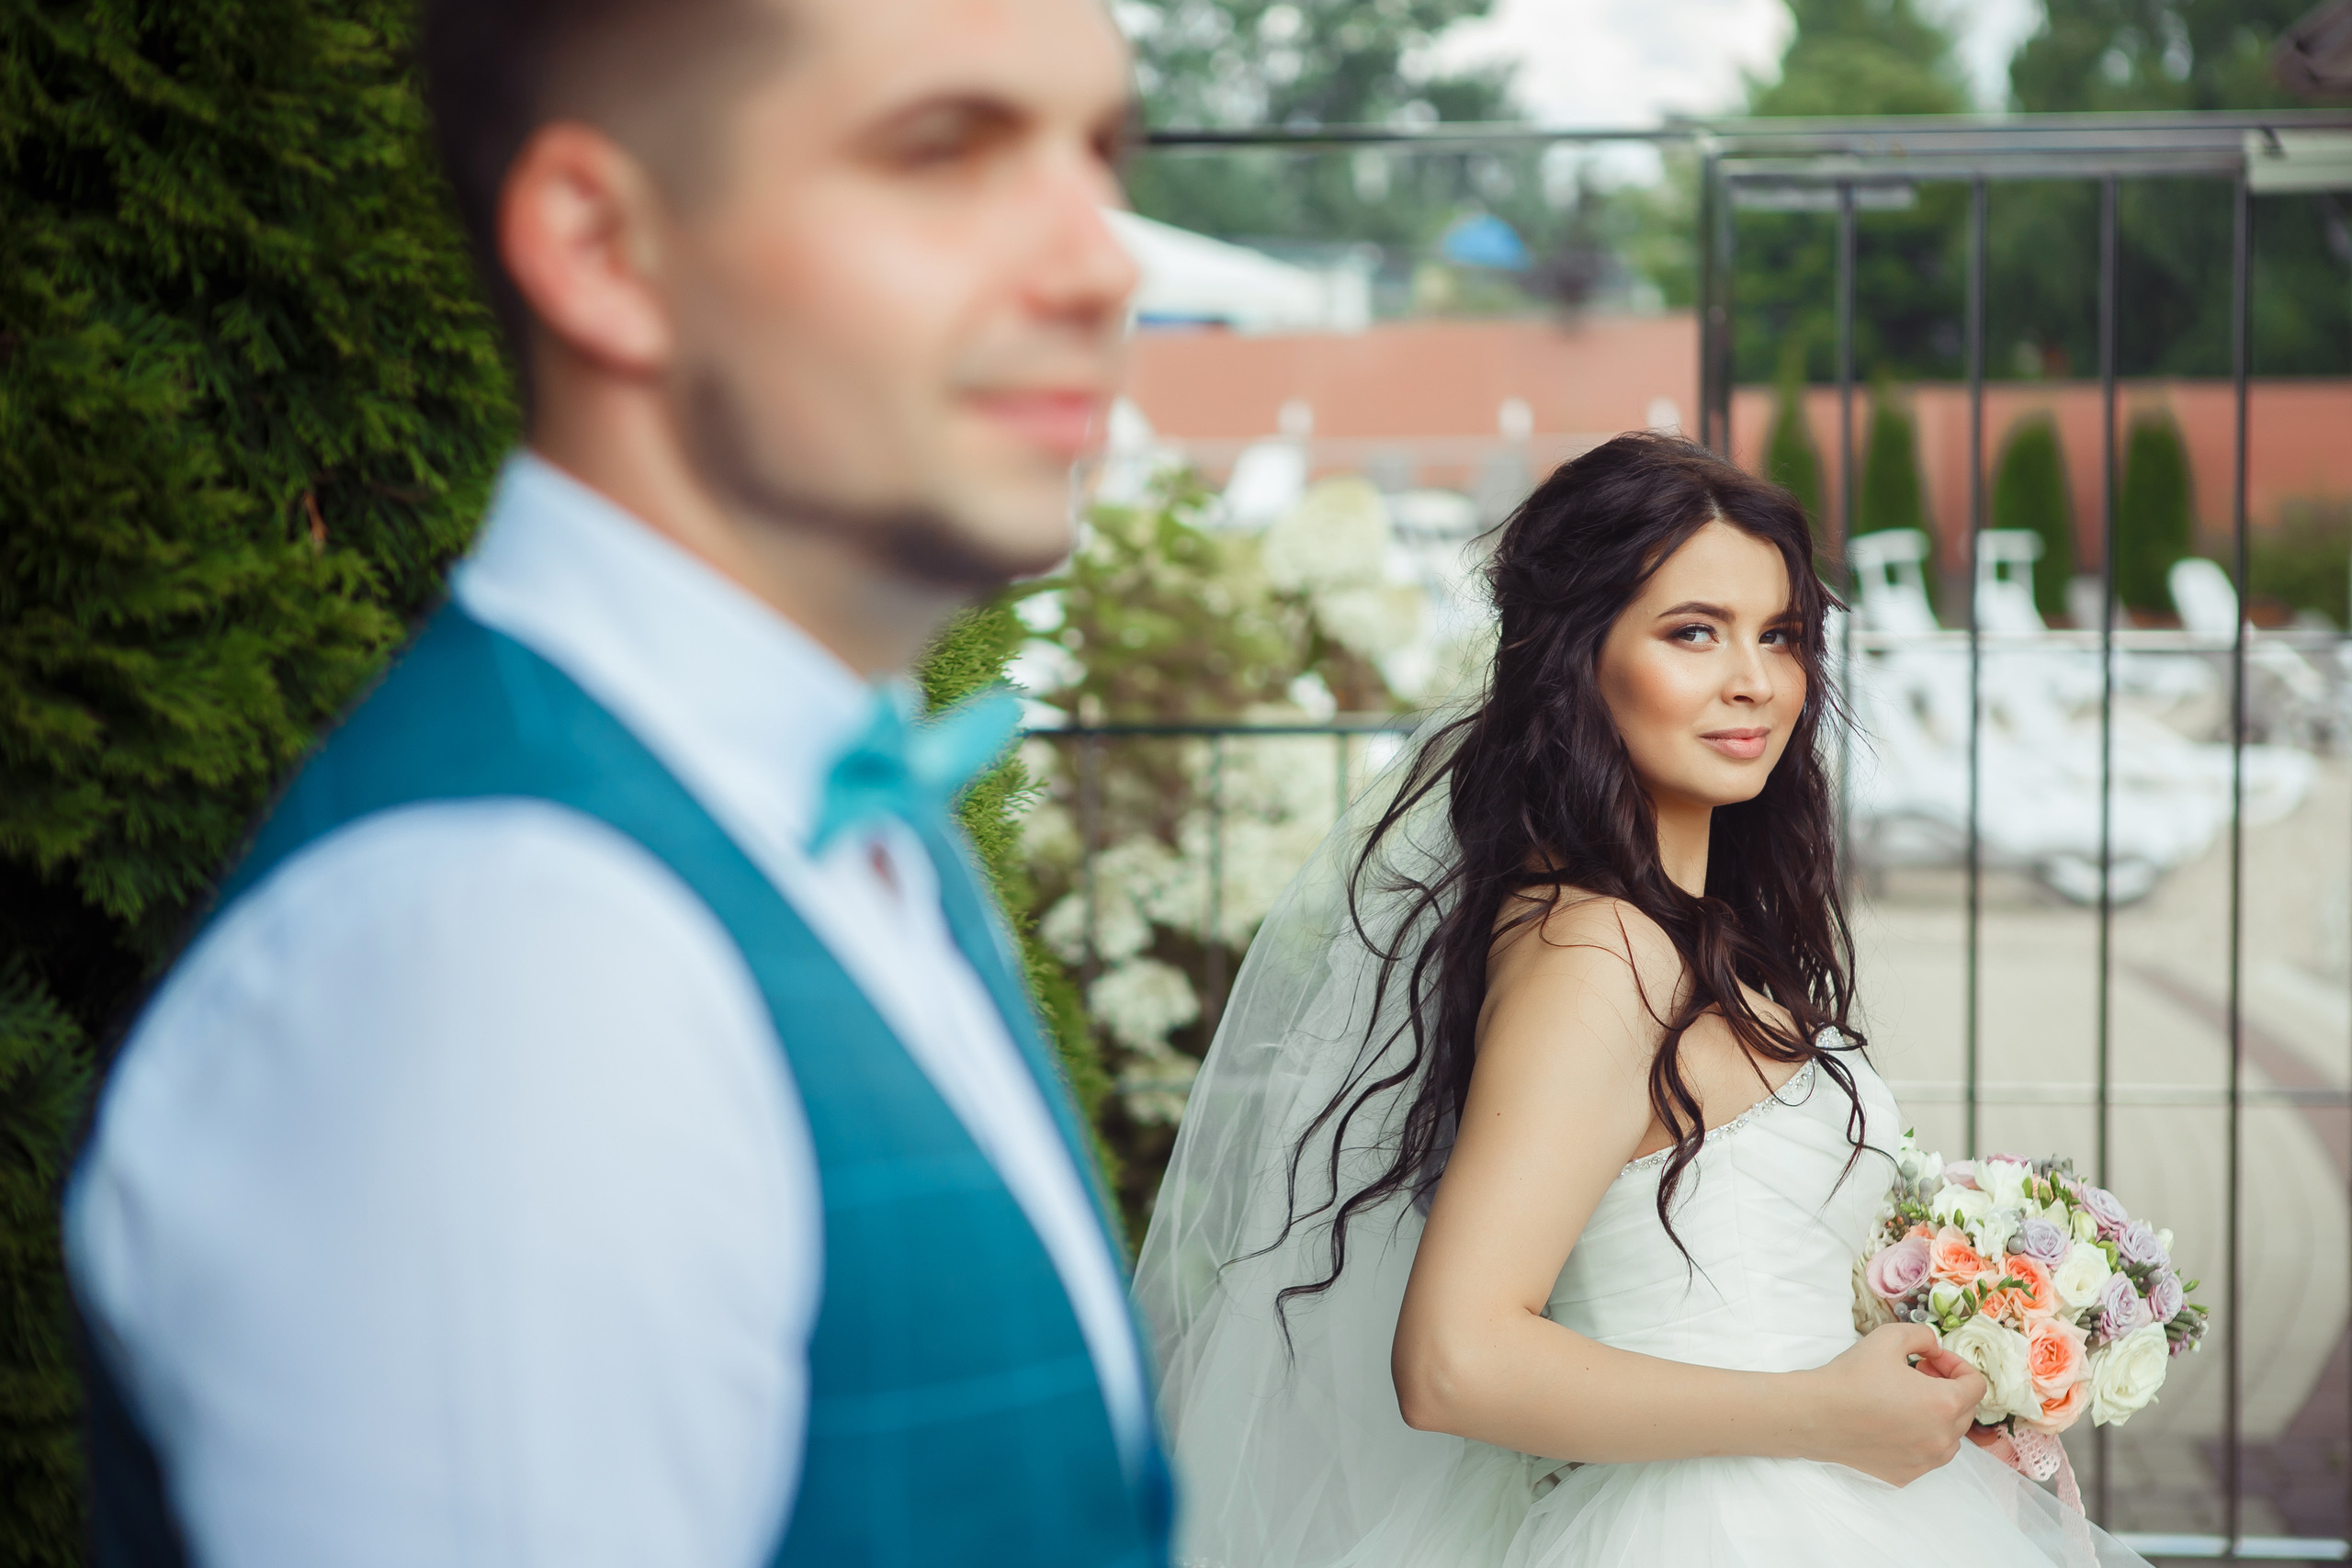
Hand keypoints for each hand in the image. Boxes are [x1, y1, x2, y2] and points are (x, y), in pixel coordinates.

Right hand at [1796, 1323, 1984, 1486]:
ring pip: (1950, 1437)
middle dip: (1947, 1388)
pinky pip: (1927, 1456)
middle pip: (1965, 1411)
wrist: (1816, 1415)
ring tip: (1907, 1400)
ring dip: (1938, 1416)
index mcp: (1945, 1404)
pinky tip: (1893, 1423)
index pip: (1976, 1385)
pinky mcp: (1907, 1474)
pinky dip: (1920, 1439)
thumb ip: (1924, 1336)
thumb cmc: (1851, 1377)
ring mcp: (1925, 1461)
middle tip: (1917, 1374)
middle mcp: (1943, 1438)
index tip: (1931, 1359)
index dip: (1956, 1365)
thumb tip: (1935, 1349)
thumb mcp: (1889, 1337)